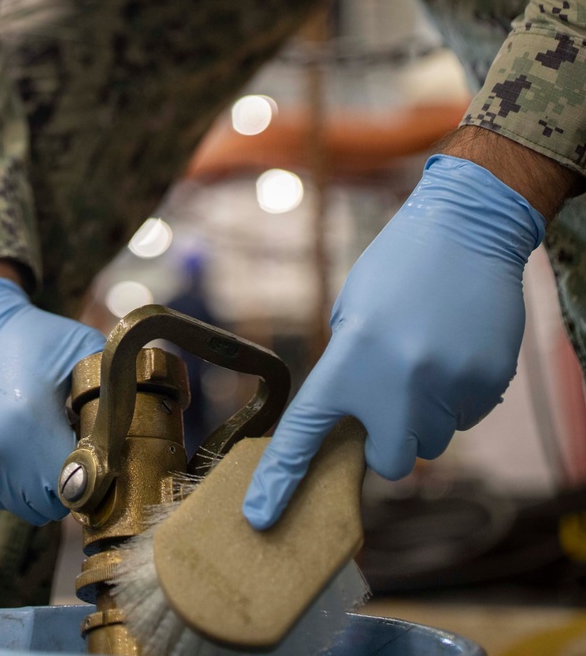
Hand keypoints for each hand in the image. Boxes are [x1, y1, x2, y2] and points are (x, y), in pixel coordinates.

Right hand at [0, 276, 104, 523]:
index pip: (75, 484)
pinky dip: (17, 480)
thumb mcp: (83, 349)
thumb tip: (145, 426)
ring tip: (44, 439)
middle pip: (50, 503)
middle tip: (71, 443)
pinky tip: (20, 443)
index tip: (97, 452)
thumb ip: (115, 389)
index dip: (93, 473)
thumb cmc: (35, 339)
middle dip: (69, 481)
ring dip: (42, 484)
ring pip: (26, 506)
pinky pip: (3, 497)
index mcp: (26, 419)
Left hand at [244, 154, 544, 529]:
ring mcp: (447, 388)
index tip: (261, 516)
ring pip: (433, 440)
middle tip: (391, 397)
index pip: (308, 431)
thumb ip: (350, 369)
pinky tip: (454, 348)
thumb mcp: (353, 311)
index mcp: (352, 358)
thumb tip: (358, 422)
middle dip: (388, 440)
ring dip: (426, 415)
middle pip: (391, 461)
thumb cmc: (401, 264)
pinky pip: (465, 417)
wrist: (467, 230)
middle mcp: (398, 382)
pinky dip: (457, 395)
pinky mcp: (485, 386)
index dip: (282, 478)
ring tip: (427, 355)